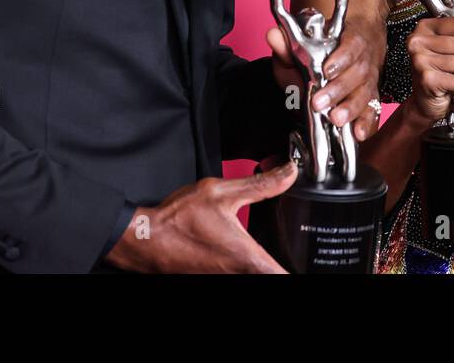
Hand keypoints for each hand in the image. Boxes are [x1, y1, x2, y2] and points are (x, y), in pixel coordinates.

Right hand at [104, 161, 297, 272]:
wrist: (145, 239)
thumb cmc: (178, 219)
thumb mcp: (221, 192)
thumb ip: (260, 185)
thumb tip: (289, 173)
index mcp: (247, 257)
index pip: (284, 276)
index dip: (301, 267)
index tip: (308, 255)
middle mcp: (239, 275)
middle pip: (273, 275)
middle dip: (284, 263)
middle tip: (294, 247)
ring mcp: (225, 280)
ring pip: (256, 276)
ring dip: (264, 264)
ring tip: (275, 248)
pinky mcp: (213, 279)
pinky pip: (240, 275)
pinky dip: (247, 266)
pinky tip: (245, 251)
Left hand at [265, 26, 382, 141]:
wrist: (343, 54)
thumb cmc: (321, 49)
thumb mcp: (300, 45)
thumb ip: (287, 43)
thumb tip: (273, 36)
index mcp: (351, 40)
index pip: (352, 45)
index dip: (342, 57)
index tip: (327, 70)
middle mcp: (364, 61)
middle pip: (358, 74)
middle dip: (339, 89)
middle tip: (319, 102)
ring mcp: (368, 82)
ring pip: (366, 94)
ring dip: (351, 108)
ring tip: (336, 119)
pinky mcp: (370, 102)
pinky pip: (373, 113)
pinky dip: (367, 124)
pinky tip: (359, 133)